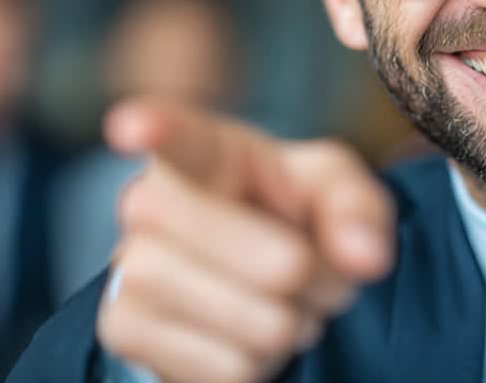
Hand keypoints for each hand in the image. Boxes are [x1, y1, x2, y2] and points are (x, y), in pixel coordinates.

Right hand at [96, 99, 395, 382]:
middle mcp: (149, 201)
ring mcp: (128, 266)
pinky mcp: (121, 326)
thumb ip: (358, 209)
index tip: (132, 127)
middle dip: (319, 280)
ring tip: (276, 300)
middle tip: (308, 266)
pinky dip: (257, 363)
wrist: (245, 281)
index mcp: (207, 152)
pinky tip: (240, 333)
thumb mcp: (336, 192)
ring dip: (290, 324)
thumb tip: (364, 257)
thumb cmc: (290, 216)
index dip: (158, 129)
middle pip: (278, 265)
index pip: (183, 139)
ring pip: (258, 322)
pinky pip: (229, 368)